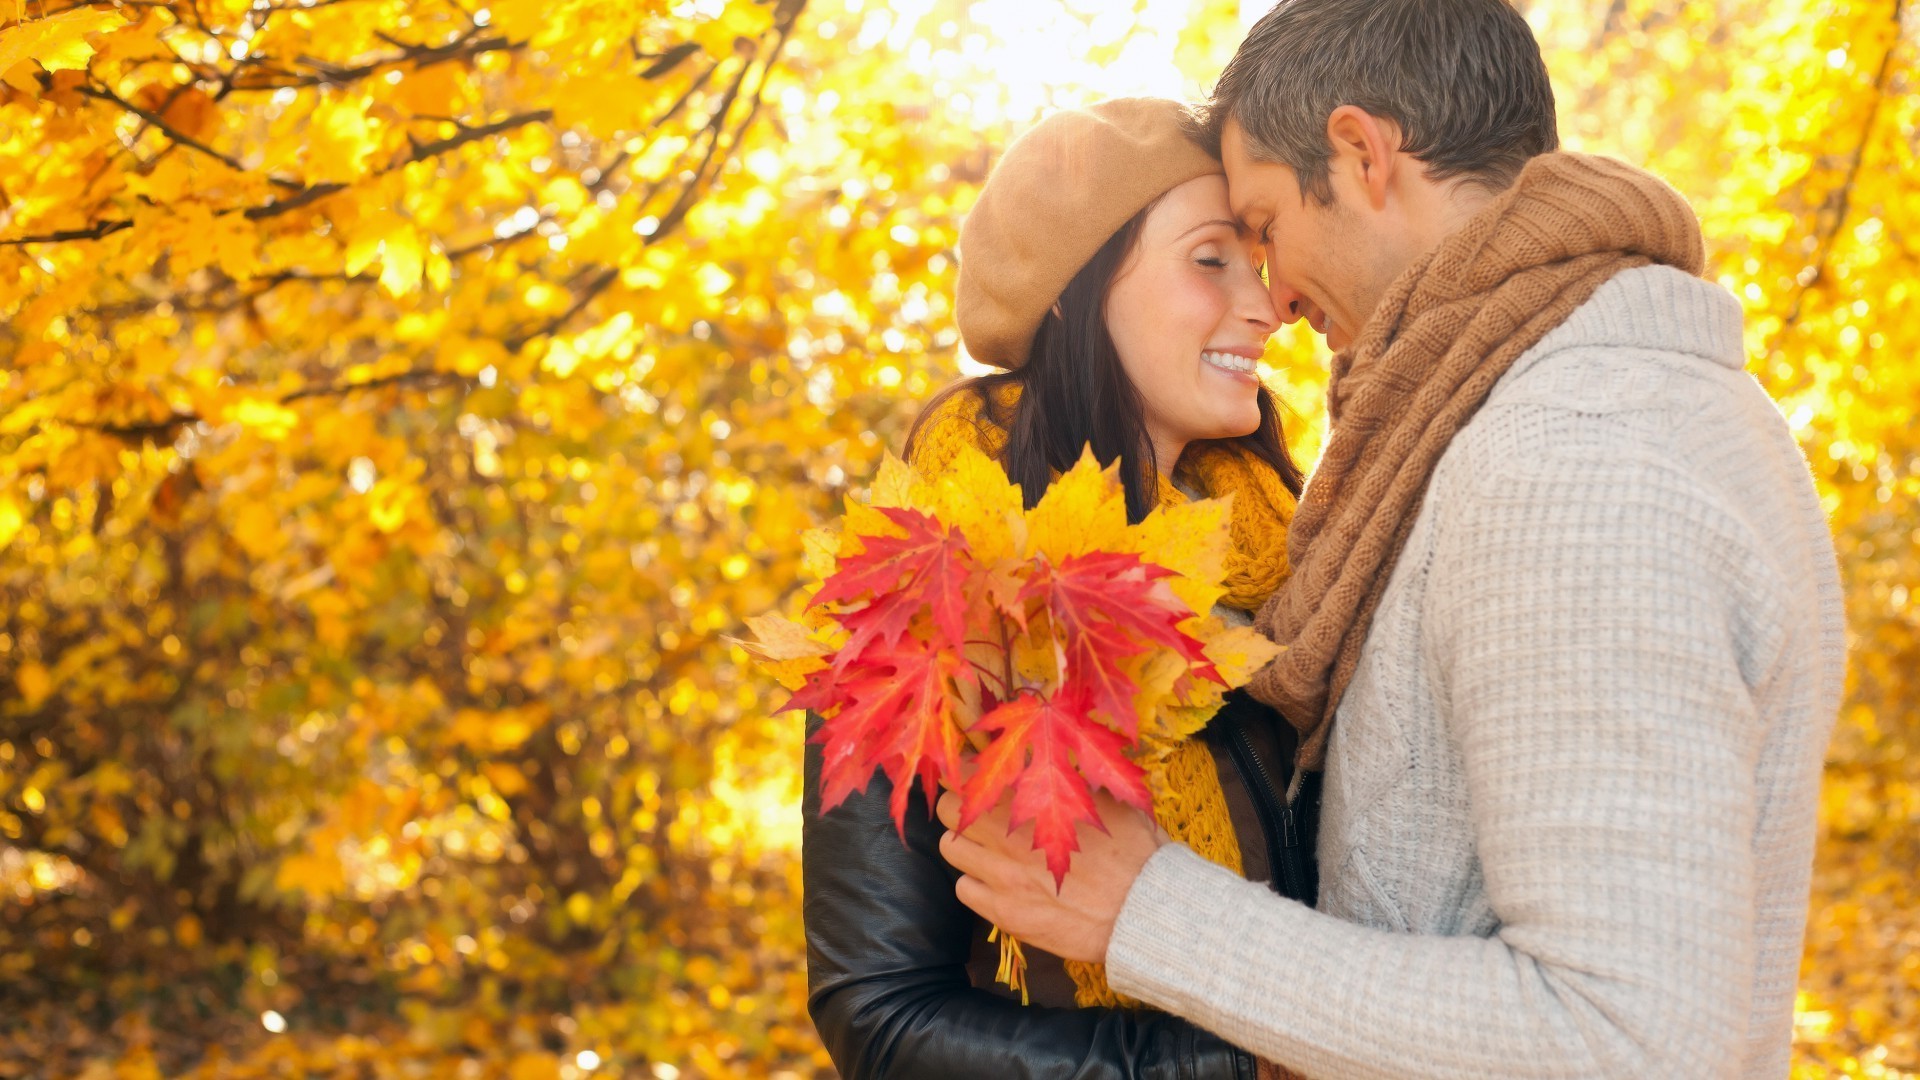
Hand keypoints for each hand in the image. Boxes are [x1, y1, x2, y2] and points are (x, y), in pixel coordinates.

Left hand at [935, 787, 1166, 963]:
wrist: (1146, 910)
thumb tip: (1064, 757)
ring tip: (984, 849)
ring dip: (964, 844)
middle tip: (977, 813)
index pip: (976, 772)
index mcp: (1036, 798)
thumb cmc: (1139, 852)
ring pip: (949, 848)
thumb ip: (1080, 777)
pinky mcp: (1005, 911)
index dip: (974, 773)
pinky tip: (996, 884)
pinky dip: (974, 884)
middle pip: (950, 807)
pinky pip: (962, 889)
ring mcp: (1004, 873)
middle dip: (960, 806)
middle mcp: (1010, 832)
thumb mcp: (1114, 799)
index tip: (982, 777)